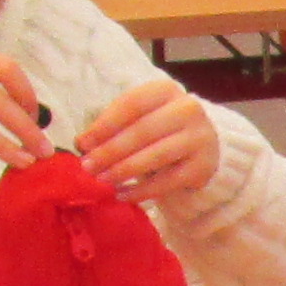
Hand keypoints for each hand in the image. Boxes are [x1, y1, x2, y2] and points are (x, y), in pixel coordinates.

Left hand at [71, 73, 220, 210]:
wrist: (203, 145)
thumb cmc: (160, 128)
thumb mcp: (138, 118)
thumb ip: (111, 127)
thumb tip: (82, 144)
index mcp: (165, 91)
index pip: (131, 105)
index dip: (104, 125)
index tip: (82, 143)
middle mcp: (187, 109)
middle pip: (143, 131)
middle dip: (111, 151)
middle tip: (88, 167)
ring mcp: (198, 138)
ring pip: (156, 156)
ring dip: (124, 170)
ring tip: (102, 180)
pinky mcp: (202, 166)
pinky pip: (167, 181)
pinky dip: (142, 190)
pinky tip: (122, 194)